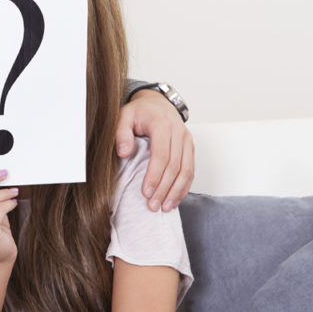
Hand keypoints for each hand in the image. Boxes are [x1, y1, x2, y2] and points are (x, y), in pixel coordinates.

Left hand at [116, 89, 194, 211]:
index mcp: (162, 124)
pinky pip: (191, 170)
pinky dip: (184, 187)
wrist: (157, 103)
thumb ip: (121, 133)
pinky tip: (175, 199)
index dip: (154, 176)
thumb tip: (124, 153)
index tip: (145, 193)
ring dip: (176, 191)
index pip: (161, 155)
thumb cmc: (139, 112)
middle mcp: (179, 132)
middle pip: (175, 166)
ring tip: (165, 207)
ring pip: (187, 170)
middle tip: (153, 205)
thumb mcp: (124, 115)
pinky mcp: (190, 148)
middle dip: (164, 188)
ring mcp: (187, 141)